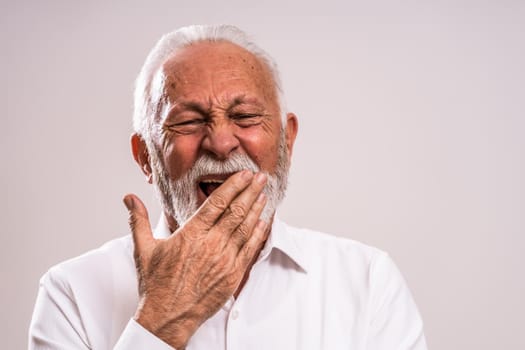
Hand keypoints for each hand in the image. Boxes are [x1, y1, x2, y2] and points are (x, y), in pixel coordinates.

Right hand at [123, 170, 267, 347]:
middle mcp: (211, 244)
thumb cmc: (156, 285)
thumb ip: (138, 220)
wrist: (168, 318)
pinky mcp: (233, 274)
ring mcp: (224, 260)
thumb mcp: (144, 249)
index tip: (244, 174)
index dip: (233, 186)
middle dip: (250, 191)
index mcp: (191, 234)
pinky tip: (263, 222)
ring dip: (256, 209)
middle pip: (236, 211)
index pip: (217, 203)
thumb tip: (129, 198)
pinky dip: (258, 233)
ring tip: (263, 194)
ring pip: (246, 228)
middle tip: (260, 177)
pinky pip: (250, 249)